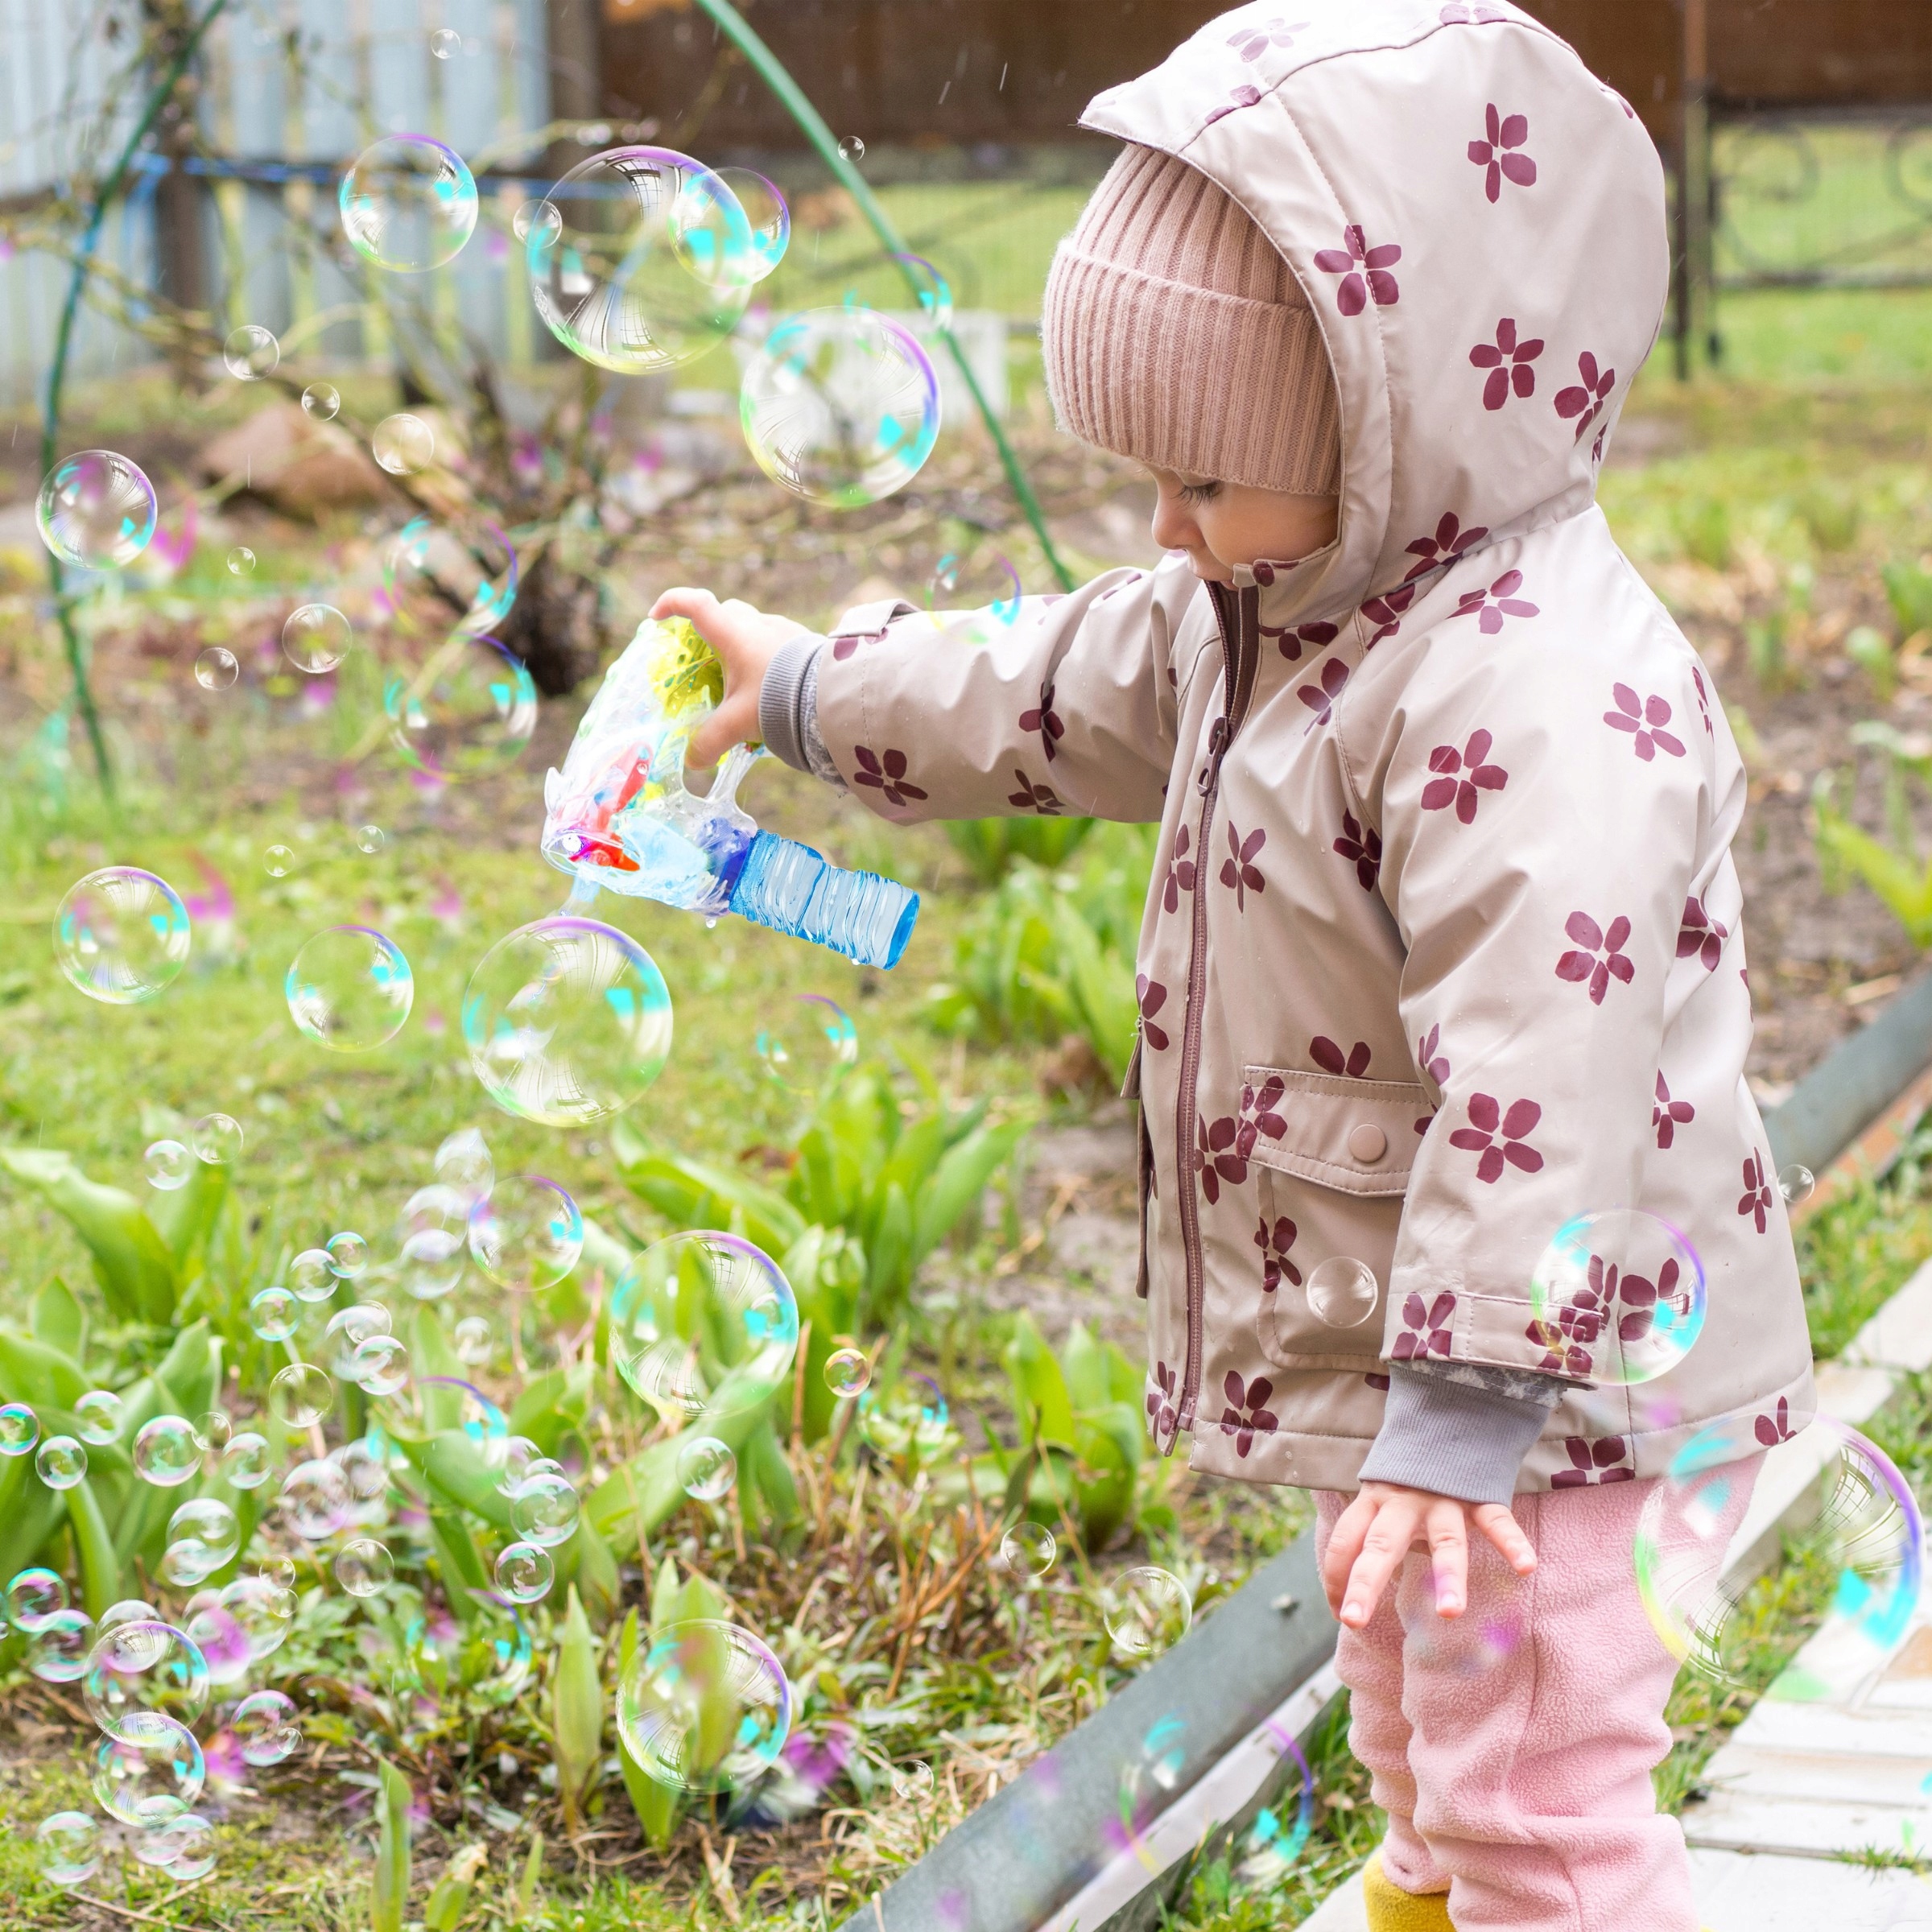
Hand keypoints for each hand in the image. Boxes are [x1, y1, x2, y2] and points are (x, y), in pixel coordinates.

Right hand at [651, 587, 804, 770]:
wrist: (832, 695)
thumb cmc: (778, 700)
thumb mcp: (738, 723)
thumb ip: (710, 741)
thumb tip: (693, 762)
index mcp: (733, 633)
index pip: (695, 604)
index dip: (672, 604)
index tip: (656, 617)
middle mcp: (757, 623)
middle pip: (724, 612)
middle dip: (708, 628)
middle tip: (701, 656)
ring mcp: (782, 629)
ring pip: (752, 626)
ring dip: (739, 644)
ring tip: (737, 678)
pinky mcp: (803, 641)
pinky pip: (774, 641)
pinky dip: (763, 656)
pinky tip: (767, 684)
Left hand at [1321, 1480, 1535, 1630]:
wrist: (1447, 1411)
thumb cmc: (1410, 1469)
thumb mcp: (1383, 1493)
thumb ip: (1377, 1533)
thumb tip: (1363, 1586)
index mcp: (1374, 1499)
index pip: (1346, 1540)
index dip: (1337, 1576)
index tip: (1339, 1614)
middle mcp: (1404, 1500)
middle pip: (1381, 1543)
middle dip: (1365, 1582)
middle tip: (1353, 1620)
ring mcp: (1443, 1498)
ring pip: (1445, 1540)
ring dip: (1447, 1576)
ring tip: (1449, 1613)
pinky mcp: (1479, 1494)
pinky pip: (1497, 1521)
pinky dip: (1511, 1543)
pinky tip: (1525, 1567)